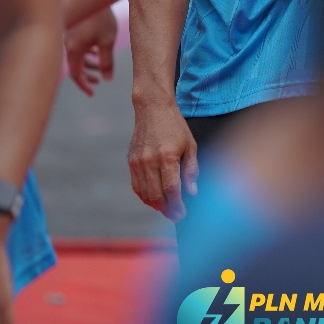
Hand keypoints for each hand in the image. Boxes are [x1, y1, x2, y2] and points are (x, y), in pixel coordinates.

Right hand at [64, 7, 116, 94]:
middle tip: (98, 80)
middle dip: (86, 74)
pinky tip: (96, 51)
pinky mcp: (73, 28)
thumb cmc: (101, 17)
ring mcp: (68, 35)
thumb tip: (107, 79)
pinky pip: (76, 45)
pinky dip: (85, 51)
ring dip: (88, 62)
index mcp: (73, 49)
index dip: (83, 85)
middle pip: (75, 65)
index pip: (75, 74)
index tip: (92, 93)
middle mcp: (67, 43)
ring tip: (100, 65)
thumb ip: (107, 61)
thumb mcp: (107, 41)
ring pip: (77, 55)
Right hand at [128, 99, 197, 221]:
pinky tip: (155, 198)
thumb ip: (191, 170)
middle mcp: (150, 161)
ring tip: (167, 208)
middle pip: (156, 195)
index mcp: (167, 156)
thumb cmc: (175, 126)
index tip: (183, 213)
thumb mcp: (190, 145)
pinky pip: (136, 186)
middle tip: (176, 215)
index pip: (171, 190)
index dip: (177, 205)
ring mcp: (138, 162)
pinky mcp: (131, 161)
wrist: (153, 108)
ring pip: (145, 194)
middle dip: (167, 210)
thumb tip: (192, 192)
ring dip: (156, 205)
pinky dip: (145, 196)